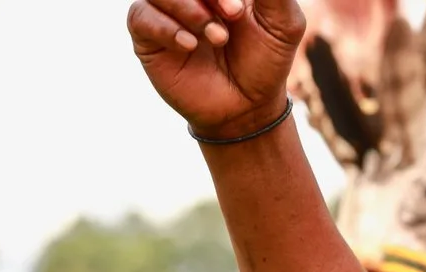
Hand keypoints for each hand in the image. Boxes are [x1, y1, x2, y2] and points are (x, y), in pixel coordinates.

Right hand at [126, 0, 305, 138]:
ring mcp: (166, 12)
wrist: (249, 107)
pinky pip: (141, 16)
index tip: (240, 8)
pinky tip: (190, 45)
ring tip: (218, 37)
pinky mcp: (148, 37)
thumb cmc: (266, 61)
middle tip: (234, 14)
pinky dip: (166, 28)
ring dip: (189, 9)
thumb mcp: (284, 24)